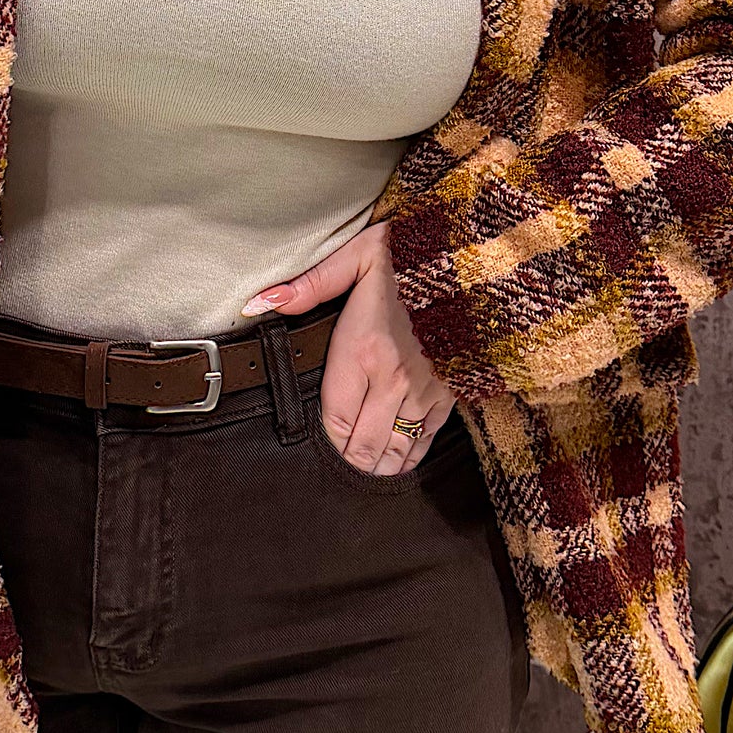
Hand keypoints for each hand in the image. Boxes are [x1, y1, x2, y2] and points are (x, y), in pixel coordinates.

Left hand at [241, 222, 455, 474]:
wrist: (473, 256)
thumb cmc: (409, 255)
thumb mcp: (354, 256)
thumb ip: (308, 285)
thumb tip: (259, 303)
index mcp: (364, 348)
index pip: (334, 418)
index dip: (322, 442)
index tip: (312, 450)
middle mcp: (395, 377)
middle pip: (363, 444)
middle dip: (347, 463)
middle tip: (331, 475)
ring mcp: (426, 389)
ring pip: (395, 449)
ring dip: (376, 468)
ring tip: (360, 476)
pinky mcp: (451, 391)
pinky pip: (427, 439)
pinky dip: (409, 458)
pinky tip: (395, 466)